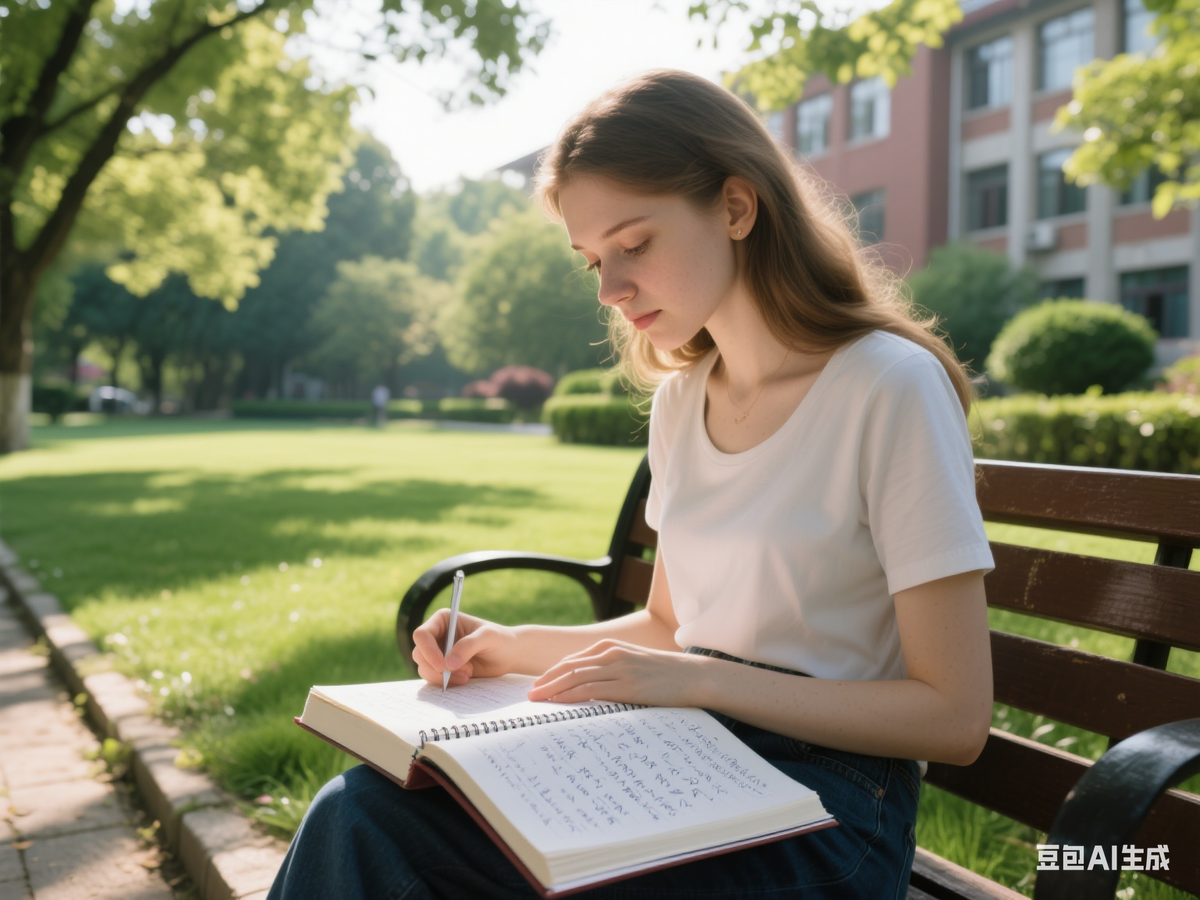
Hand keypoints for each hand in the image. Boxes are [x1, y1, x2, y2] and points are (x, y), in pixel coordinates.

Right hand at [412, 610, 518, 686]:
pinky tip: (465, 678)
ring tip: (468, 674)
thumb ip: (468, 646)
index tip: (442, 666)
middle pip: (419, 654)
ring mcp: (438, 653)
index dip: (428, 651)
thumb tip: (448, 664)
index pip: (422, 635)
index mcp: (443, 620)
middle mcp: (436, 636)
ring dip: (444, 677)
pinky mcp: (442, 669)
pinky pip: (433, 679)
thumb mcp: (488, 637)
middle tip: (464, 672)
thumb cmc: (500, 639)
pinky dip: (447, 682)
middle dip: (438, 668)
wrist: (508, 655)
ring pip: (424, 669)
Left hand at [527, 640, 704, 707]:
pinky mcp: (627, 686)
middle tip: (529, 695)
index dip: (552, 673)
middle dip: (546, 681)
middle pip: (568, 667)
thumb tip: (590, 686)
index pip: (572, 660)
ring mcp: (619, 669)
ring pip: (575, 678)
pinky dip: (570, 697)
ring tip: (536, 701)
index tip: (539, 686)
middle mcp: (611, 654)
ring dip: (552, 690)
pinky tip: (559, 704)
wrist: (693, 676)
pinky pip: (591, 690)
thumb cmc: (664, 674)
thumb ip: (612, 668)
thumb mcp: (634, 663)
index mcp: (611, 647)